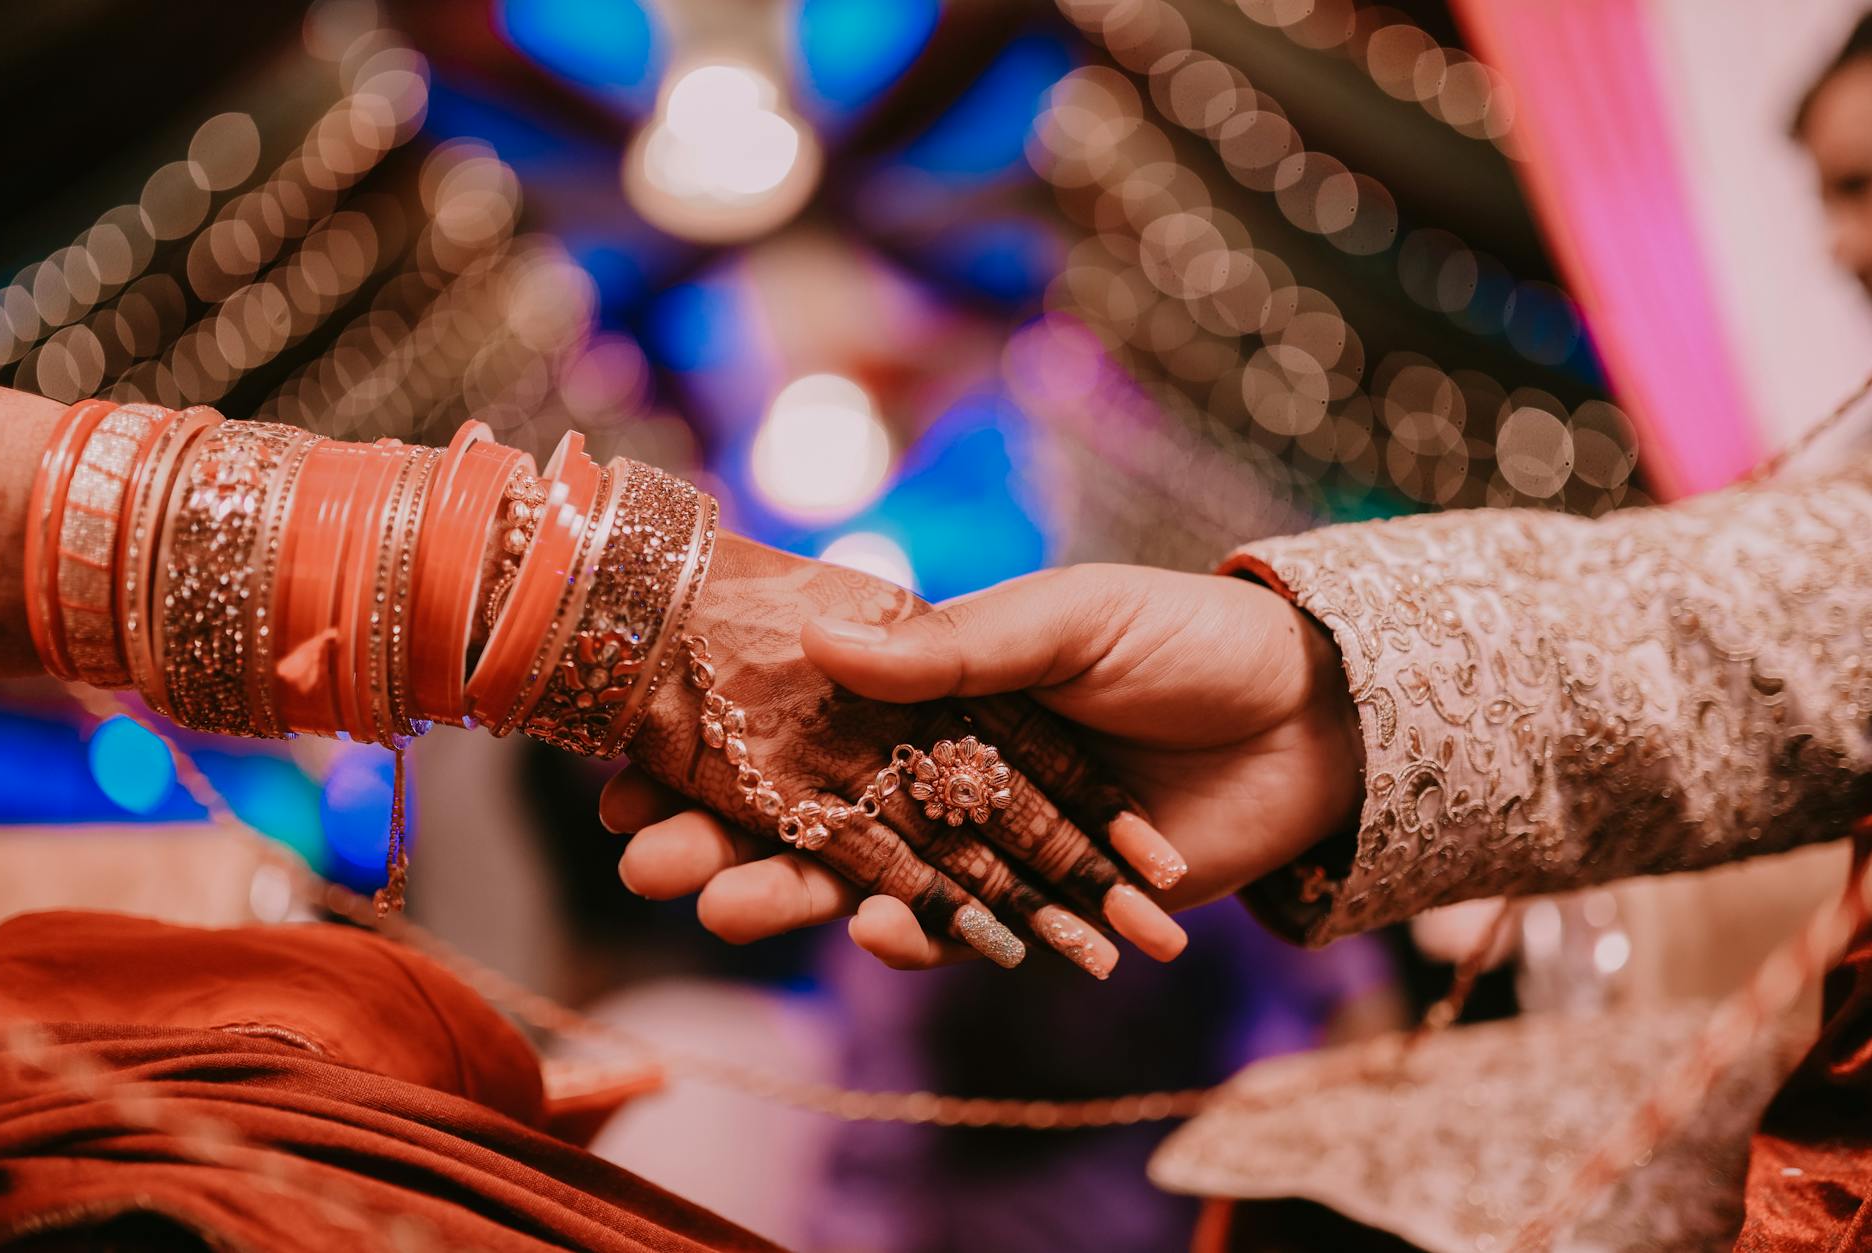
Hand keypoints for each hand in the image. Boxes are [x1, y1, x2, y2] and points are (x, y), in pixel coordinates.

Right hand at [607, 537, 1189, 976]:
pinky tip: (879, 931)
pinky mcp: (1036, 904)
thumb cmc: (1184, 640)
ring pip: (865, 879)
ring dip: (794, 897)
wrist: (1310, 719)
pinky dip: (922, 936)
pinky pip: (963, 930)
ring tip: (728, 910)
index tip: (626, 767)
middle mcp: (938, 768)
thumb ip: (955, 645)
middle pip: (808, 811)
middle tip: (646, 860)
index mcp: (929, 690)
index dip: (714, 746)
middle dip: (721, 836)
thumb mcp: (1068, 618)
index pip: (797, 724)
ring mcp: (982, 841)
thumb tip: (819, 638)